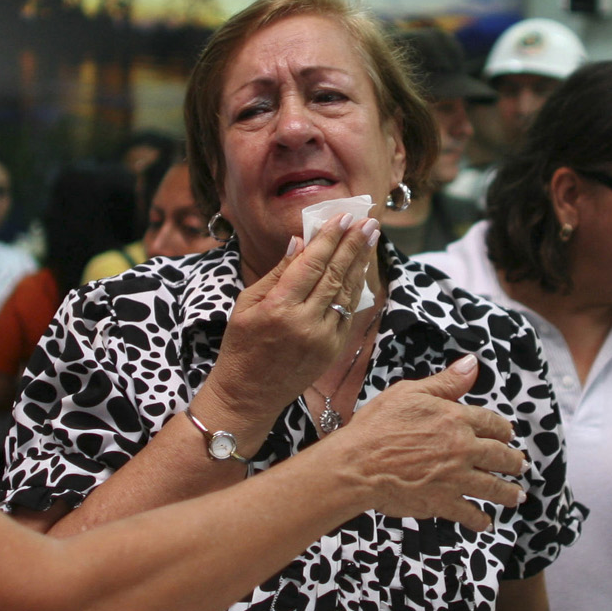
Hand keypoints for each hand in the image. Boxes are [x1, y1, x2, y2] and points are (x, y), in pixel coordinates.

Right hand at [203, 213, 380, 424]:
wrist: (250, 393)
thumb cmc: (241, 344)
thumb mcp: (247, 303)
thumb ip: (277, 272)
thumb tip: (299, 242)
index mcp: (279, 307)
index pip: (311, 264)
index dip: (330, 239)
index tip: (344, 217)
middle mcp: (305, 322)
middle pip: (335, 274)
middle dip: (353, 244)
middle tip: (368, 221)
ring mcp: (323, 338)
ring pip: (347, 292)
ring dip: (360, 262)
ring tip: (370, 238)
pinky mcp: (333, 349)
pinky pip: (349, 312)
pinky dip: (356, 288)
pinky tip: (360, 269)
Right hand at [339, 354, 528, 531]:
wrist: (358, 464)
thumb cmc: (377, 426)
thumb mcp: (410, 392)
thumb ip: (446, 382)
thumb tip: (471, 364)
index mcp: (456, 419)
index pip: (492, 423)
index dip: (503, 430)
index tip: (509, 435)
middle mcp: (463, 449)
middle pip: (500, 456)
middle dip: (514, 462)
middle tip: (521, 466)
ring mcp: (455, 478)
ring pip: (492, 487)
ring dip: (508, 493)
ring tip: (517, 497)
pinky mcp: (443, 502)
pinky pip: (469, 514)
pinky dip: (479, 521)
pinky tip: (486, 524)